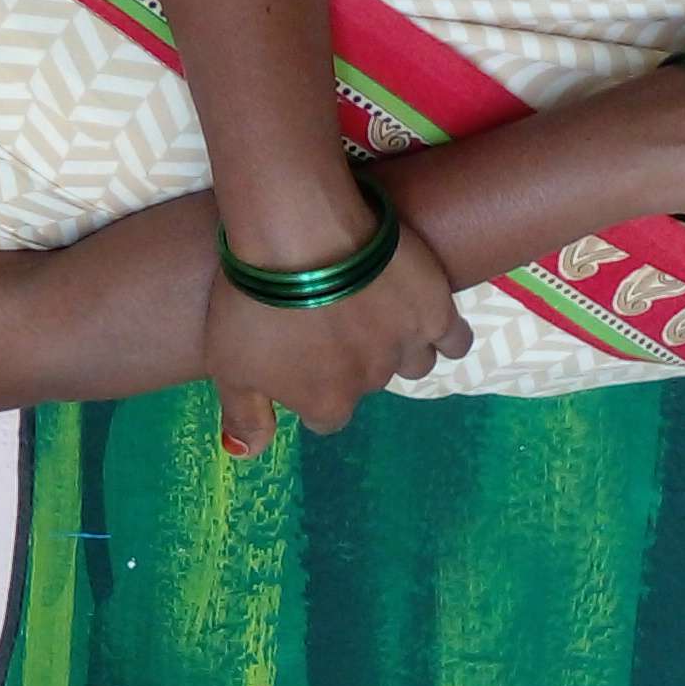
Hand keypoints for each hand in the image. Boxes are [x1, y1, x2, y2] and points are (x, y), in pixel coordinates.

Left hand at [209, 221, 468, 452]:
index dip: (312, 389)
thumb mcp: (229, 365)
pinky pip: (454, 339)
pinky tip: (428, 320)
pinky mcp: (435, 309)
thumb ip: (244, 413)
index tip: (301, 359)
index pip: (325, 417)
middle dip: (349, 360)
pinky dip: (444, 335)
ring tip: (375, 314)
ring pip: (413, 362)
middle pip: (366, 382)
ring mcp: (406, 346)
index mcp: (325, 403)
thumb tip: (247, 454)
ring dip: (396, 347)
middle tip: (328, 320)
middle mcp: (371, 383)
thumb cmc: (253, 300)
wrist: (297, 231)